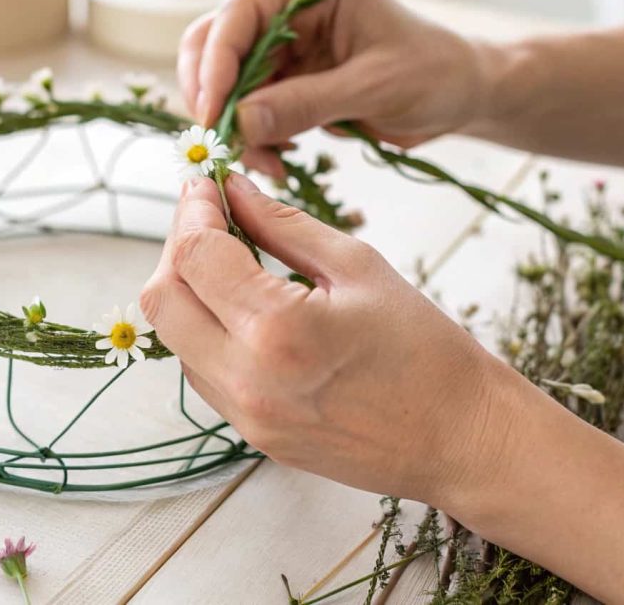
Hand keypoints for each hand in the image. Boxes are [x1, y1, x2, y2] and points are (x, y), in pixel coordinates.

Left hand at [140, 172, 519, 505]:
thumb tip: (232, 190)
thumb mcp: (358, 267)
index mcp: (278, 330)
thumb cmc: (426, 349)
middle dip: (178, 246)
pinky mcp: (251, 436)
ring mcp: (245, 417)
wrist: (461, 439)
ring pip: (174, 338)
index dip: (192, 210)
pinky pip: (201, 371)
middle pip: (163, 299)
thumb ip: (283, 225)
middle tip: (210, 217)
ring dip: (188, 289)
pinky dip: (206, 329)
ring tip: (229, 258)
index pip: (195, 255)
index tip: (206, 185)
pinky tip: (243, 307)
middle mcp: (247, 380)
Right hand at [177, 0, 492, 174]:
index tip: (215, 115)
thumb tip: (241, 122)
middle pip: (215, 47)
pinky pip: (248, 111)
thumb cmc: (433, 73)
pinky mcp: (285, 80)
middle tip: (229, 147)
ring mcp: (282, 45)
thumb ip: (306, 103)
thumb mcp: (373, 87)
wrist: (458, 94)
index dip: (217, 66)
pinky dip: (254, 140)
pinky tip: (280, 160)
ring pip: (226, 86)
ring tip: (268, 165)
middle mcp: (286, 6)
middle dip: (217, 100)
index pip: (239, 15)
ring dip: (237, 129)